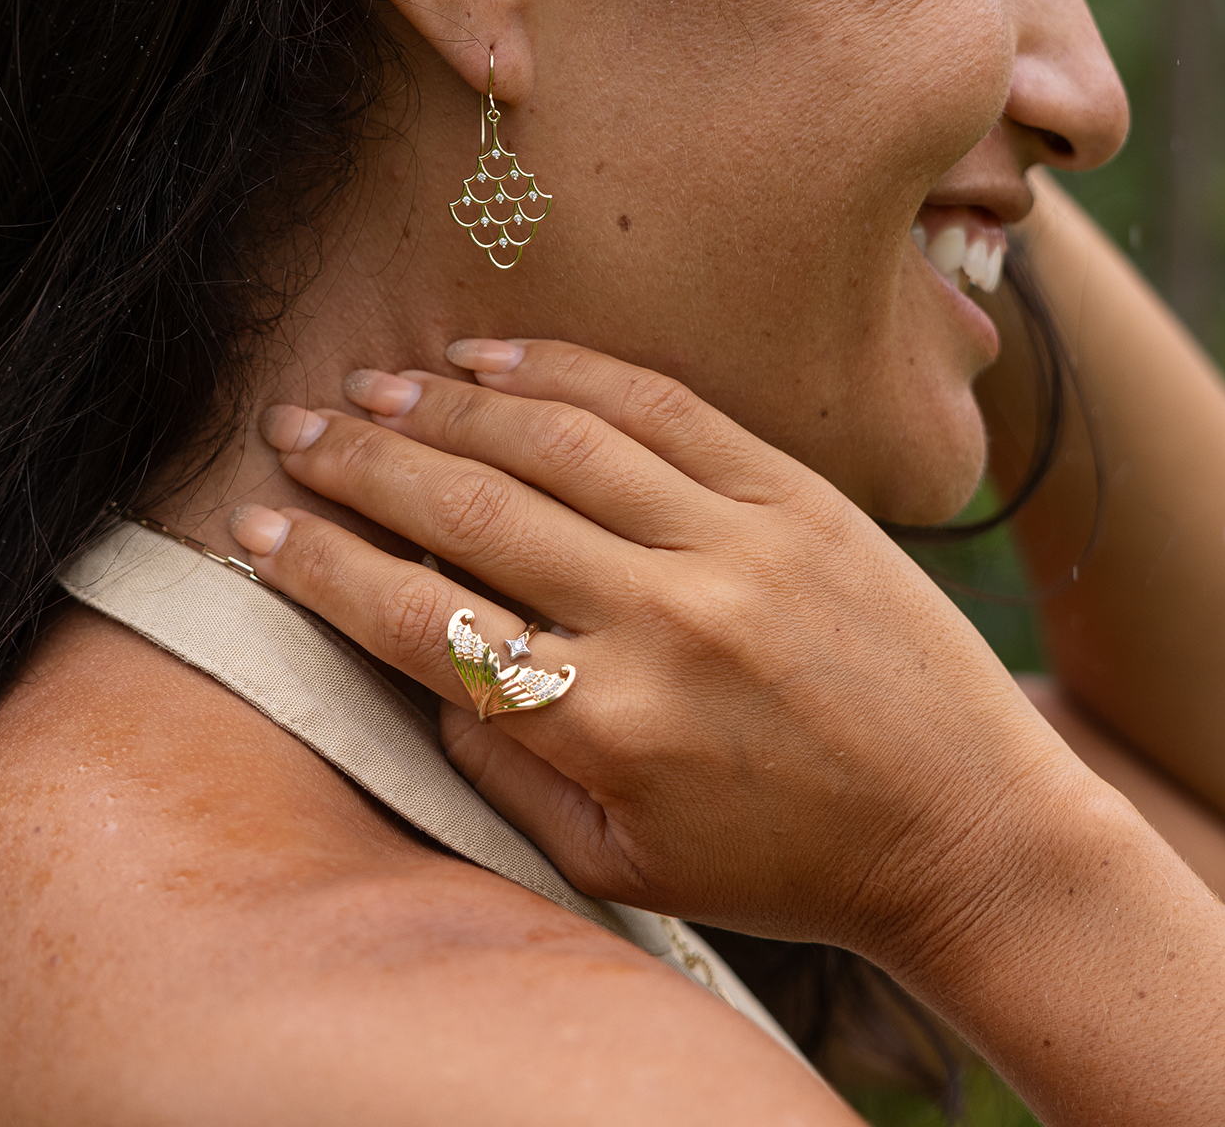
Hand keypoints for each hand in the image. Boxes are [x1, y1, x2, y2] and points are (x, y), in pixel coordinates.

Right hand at [235, 339, 1090, 969]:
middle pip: (472, 510)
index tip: (253, 526)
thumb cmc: (787, 865)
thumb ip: (506, 770)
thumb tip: (422, 663)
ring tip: (373, 386)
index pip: (421, 621)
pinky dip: (567, 371)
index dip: (321, 566)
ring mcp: (738, 541)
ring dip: (447, 405)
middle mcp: (665, 619)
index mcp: (610, 728)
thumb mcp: (622, 867)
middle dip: (361, 463)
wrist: (971, 830)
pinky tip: (495, 358)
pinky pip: (663, 405)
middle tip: (290, 429)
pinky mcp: (797, 493)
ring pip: (557, 441)